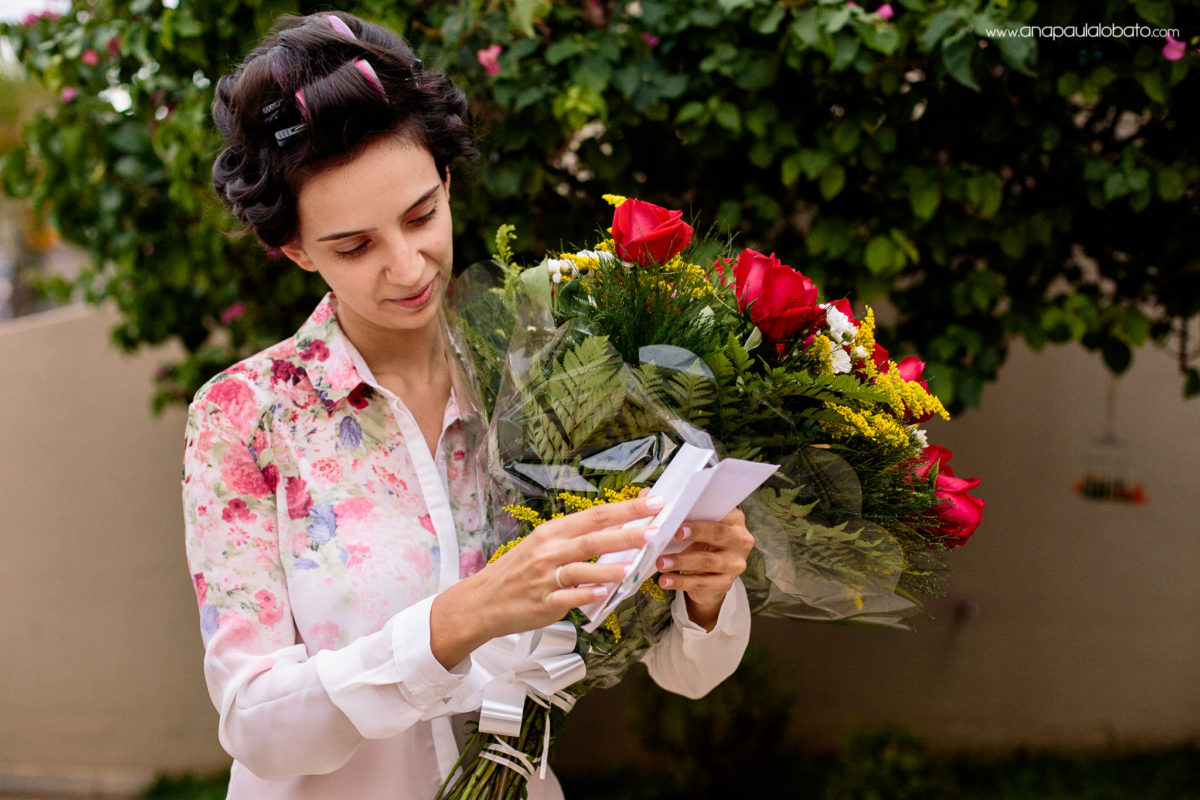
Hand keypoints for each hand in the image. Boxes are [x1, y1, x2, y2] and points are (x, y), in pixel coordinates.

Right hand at [430, 494, 664, 667]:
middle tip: (654, 530)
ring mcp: (545, 578)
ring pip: (581, 569)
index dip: (626, 509)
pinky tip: (604, 594)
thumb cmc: (518, 570)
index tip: (653, 503)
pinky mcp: (543, 603)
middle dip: (626, 534)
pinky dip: (586, 595)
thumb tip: (619, 527)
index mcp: (552, 532)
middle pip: (592, 539)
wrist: (483, 601)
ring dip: (609, 569)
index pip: (595, 516)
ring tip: (634, 566)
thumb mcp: (544, 545)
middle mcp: (549, 552)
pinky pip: (568, 598)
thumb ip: (578, 538)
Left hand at [656, 507, 753, 631]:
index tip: (679, 518)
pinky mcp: (726, 583)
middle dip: (696, 533)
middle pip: (719, 534)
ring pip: (709, 561)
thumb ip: (674, 510)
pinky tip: (665, 580)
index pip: (720, 512)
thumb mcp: (689, 526)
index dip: (700, 515)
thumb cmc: (697, 543)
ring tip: (661, 562)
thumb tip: (647, 494)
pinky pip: (702, 583)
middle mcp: (741, 540)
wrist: (706, 577)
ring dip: (682, 561)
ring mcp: (736, 563)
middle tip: (673, 534)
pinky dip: (681, 582)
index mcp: (734, 520)